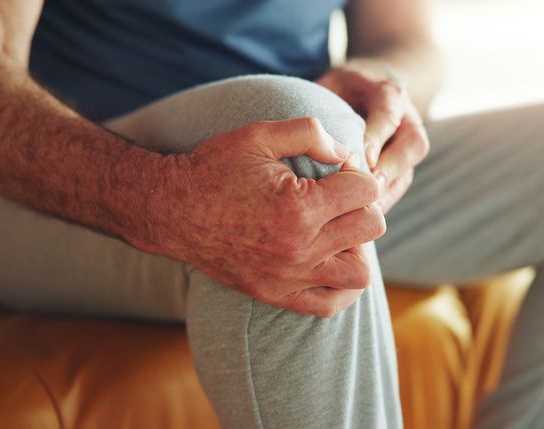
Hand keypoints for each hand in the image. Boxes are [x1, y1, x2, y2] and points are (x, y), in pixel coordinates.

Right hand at [136, 118, 384, 316]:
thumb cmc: (215, 168)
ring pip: (361, 272)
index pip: (367, 189)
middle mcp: (300, 247)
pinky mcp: (278, 295)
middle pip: (372, 226)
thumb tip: (347, 153)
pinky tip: (329, 260)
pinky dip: (341, 286)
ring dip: (358, 247)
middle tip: (337, 197)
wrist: (172, 210)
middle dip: (361, 204)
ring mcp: (290, 277)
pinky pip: (331, 305)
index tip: (334, 171)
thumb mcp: (260, 134)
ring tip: (336, 230)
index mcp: (299, 207)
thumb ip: (311, 133)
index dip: (355, 172)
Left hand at [317, 60, 429, 212]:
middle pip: (412, 145)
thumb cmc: (342, 89)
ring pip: (407, 171)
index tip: (363, 158)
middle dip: (390, 170)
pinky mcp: (401, 168)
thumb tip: (301, 124)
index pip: (388, 112)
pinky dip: (379, 204)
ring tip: (363, 212)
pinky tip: (358, 219)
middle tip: (367, 191)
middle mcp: (406, 121)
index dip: (376, 135)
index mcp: (388, 95)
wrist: (368, 92)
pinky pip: (396, 189)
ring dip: (386, 194)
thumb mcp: (333, 83)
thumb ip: (324, 97)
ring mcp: (407, 147)